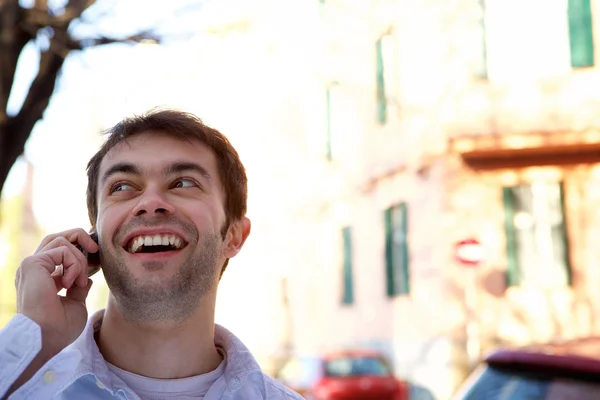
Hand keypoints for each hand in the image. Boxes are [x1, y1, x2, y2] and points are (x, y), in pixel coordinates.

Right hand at [15, 228, 98, 353]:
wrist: (46, 338)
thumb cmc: (59, 328)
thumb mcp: (75, 304)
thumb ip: (79, 288)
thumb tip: (87, 279)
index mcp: (42, 278)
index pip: (60, 252)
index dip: (80, 252)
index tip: (94, 264)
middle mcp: (34, 269)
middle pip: (57, 238)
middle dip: (80, 238)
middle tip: (95, 250)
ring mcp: (31, 265)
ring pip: (62, 241)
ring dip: (79, 259)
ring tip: (79, 281)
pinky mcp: (33, 263)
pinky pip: (62, 249)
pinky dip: (74, 264)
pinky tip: (71, 282)